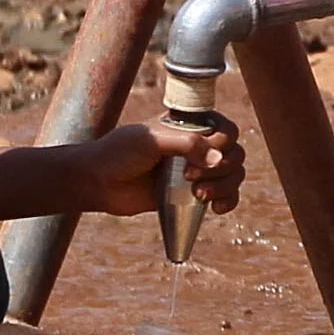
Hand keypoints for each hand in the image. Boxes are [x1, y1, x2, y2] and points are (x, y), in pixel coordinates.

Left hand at [69, 118, 248, 218]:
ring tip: (199, 196)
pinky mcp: (191, 194)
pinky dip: (228, 201)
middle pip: (235, 154)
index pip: (227, 130)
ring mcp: (196, 170)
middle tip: (190, 178)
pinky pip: (225, 196)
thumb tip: (219, 160)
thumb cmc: (119, 154)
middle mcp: (197, 146)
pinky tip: (216, 209)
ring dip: (225, 186)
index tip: (194, 158)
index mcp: (190, 125)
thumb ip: (186, 144)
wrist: (98, 182)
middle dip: (222, 169)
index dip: (221, 144)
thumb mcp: (151, 141)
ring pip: (233, 176)